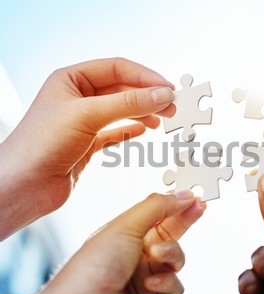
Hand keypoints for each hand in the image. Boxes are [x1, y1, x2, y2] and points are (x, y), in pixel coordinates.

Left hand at [0, 58, 174, 238]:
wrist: (24, 186)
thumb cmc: (41, 144)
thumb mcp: (88, 115)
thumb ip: (128, 103)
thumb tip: (162, 94)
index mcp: (71, 79)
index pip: (117, 68)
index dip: (145, 77)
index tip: (168, 89)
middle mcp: (78, 97)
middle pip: (123, 89)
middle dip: (148, 97)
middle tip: (171, 107)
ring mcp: (83, 120)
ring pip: (122, 110)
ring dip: (144, 113)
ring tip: (163, 120)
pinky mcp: (88, 142)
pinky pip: (116, 131)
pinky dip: (131, 130)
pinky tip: (144, 130)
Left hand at [33, 191, 204, 293]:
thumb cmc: (91, 269)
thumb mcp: (125, 226)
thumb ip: (156, 207)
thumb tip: (181, 195)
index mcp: (128, 234)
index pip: (159, 214)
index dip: (177, 204)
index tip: (194, 195)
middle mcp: (138, 254)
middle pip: (172, 233)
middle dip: (185, 220)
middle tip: (199, 207)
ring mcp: (147, 277)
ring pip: (178, 260)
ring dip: (171, 255)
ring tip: (156, 256)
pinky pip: (176, 287)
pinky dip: (167, 282)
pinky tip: (150, 283)